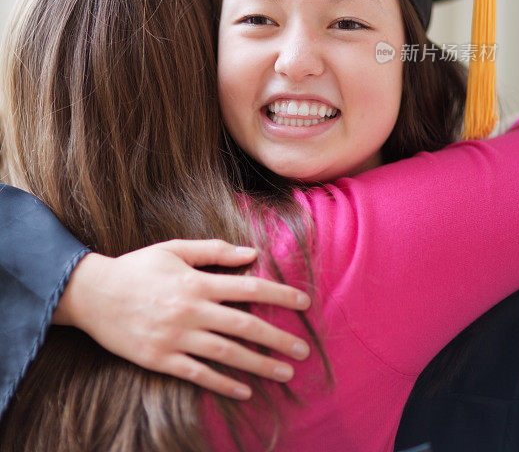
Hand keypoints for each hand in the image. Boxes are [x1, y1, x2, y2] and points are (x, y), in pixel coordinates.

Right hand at [53, 239, 311, 399]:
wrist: (92, 295)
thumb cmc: (137, 267)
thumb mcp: (174, 249)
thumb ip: (214, 251)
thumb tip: (251, 253)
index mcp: (196, 282)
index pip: (248, 288)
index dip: (279, 294)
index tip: (304, 302)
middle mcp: (190, 311)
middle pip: (244, 325)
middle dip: (278, 337)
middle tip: (305, 348)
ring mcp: (176, 338)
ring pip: (227, 354)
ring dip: (260, 364)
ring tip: (285, 371)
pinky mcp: (161, 360)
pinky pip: (199, 374)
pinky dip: (224, 383)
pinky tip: (245, 390)